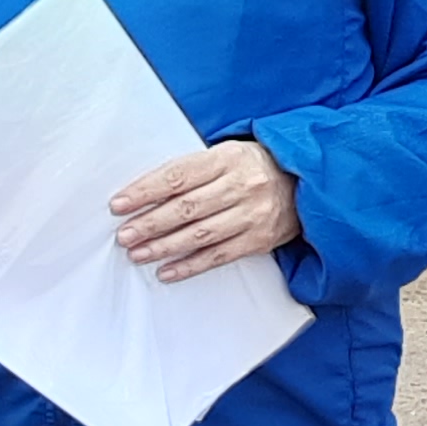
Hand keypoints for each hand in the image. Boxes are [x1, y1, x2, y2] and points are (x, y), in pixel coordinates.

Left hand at [111, 138, 299, 283]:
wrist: (307, 181)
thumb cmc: (254, 166)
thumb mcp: (226, 154)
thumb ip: (192, 171)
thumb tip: (145, 193)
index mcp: (226, 158)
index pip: (177, 176)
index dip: (145, 191)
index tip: (119, 204)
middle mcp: (240, 185)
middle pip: (186, 208)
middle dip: (150, 224)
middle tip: (124, 235)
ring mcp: (252, 214)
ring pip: (199, 235)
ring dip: (164, 247)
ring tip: (138, 254)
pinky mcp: (260, 239)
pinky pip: (219, 256)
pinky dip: (190, 265)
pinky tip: (167, 271)